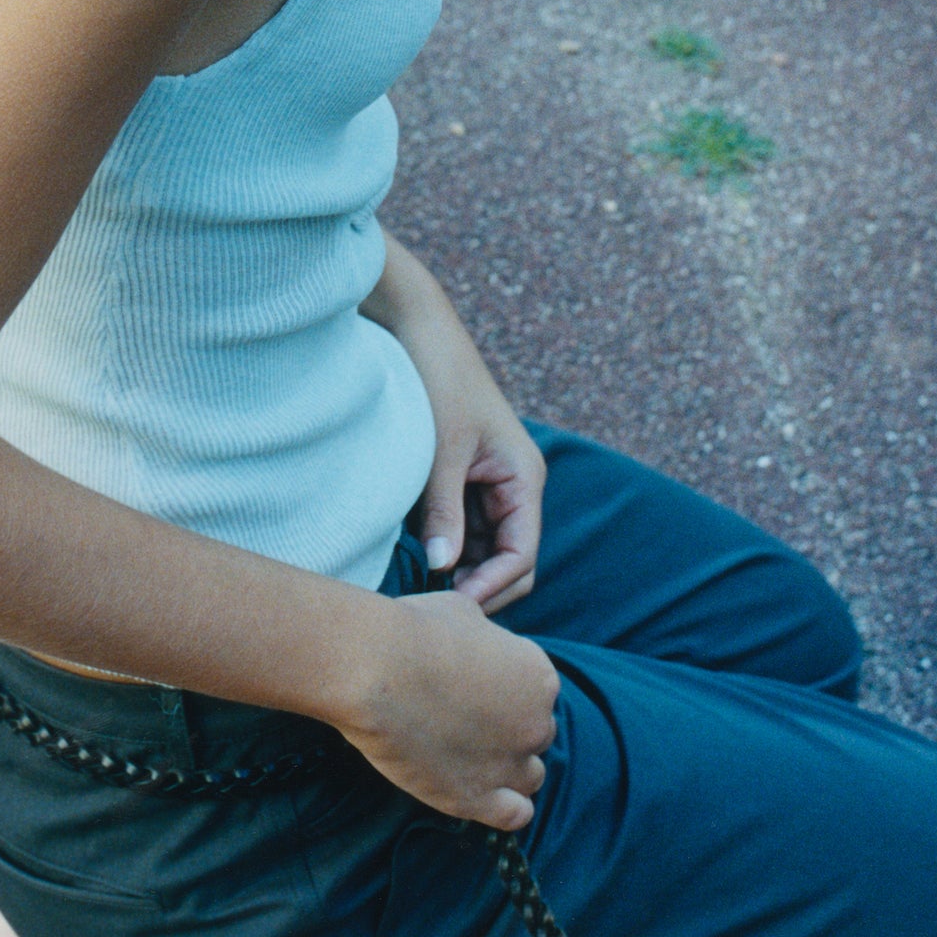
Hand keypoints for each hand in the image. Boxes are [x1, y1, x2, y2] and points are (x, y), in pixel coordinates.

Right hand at [334, 590, 559, 828]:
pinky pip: (514, 815)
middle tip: (466, 721)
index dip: (508, 693)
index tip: (477, 691)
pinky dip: (506, 808)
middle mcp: (536, 723)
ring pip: (529, 776)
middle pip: (535, 733)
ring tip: (469, 757)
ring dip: (507, 768)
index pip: (537, 694)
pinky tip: (481, 793)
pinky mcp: (477, 798)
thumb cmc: (414, 631)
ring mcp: (509, 764)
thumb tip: (479, 643)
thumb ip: (486, 636)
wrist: (375, 669)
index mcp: (538, 676)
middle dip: (509, 728)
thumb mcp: (464, 612)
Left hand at [408, 356, 544, 613]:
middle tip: (433, 606)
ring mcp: (486, 486)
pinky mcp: (459, 481)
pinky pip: (459, 528)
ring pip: (482, 549)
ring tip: (417, 588)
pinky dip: (442, 546)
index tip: (451, 606)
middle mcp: (512, 487)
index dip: (492, 587)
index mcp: (523, 478)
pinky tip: (412, 559)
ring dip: (457, 570)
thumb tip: (443, 570)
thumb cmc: (438, 379)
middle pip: (508, 561)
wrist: (415, 329)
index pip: (523, 555)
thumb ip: (443, 512)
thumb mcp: (441, 451)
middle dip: (478, 586)